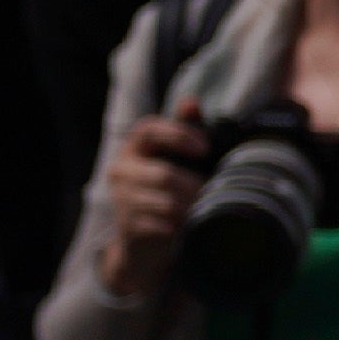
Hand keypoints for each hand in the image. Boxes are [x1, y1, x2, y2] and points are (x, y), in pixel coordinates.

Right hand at [97, 102, 211, 300]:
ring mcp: (122, 199)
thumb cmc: (171, 188)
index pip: (149, 130)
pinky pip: (164, 225)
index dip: (178, 135)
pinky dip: (183, 226)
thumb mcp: (180, 157)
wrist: (147, 238)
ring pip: (166, 203)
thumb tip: (190, 101)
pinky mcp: (129, 226)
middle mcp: (122, 169)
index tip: (205, 147)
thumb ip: (185, 129)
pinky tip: (191, 226)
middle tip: (216, 193)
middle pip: (164, 175)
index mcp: (135, 146)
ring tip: (208, 209)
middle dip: (196, 186)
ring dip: (193, 208)